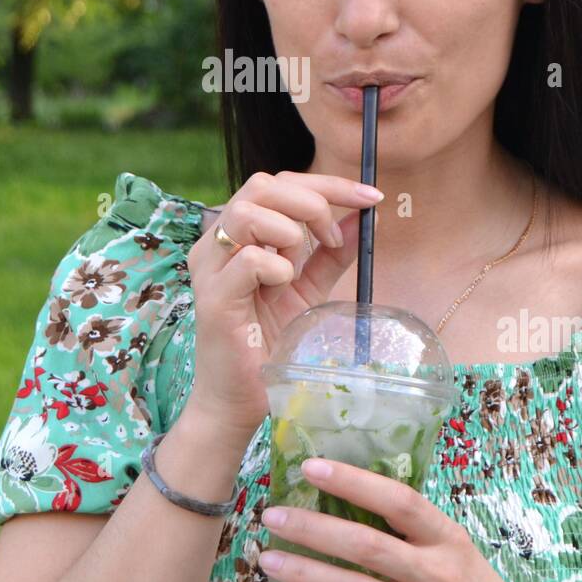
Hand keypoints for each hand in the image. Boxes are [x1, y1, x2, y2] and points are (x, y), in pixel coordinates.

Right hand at [186, 170, 384, 437]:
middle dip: (311, 200)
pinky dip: (277, 265)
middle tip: (333, 237)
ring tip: (299, 264)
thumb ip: (330, 252)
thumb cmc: (269, 342)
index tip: (371, 197)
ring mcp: (211, 269)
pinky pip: (248, 259)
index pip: (279, 184)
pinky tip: (284, 285)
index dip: (327, 184)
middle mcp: (218, 243)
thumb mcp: (308, 289)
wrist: (242, 398)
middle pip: (261, 185)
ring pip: (246, 211)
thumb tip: (362, 216)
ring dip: (288, 229)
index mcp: (239, 235)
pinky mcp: (214, 299)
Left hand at [257, 458, 525, 581]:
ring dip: (307, 573)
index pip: (399, 501)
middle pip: (367, 546)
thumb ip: (409, 523)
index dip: (354, 482)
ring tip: (268, 558)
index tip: (311, 467)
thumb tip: (347, 486)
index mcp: (447, 538)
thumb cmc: (465, 581)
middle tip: (273, 515)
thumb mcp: (448, 545)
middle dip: (315, 530)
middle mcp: (434, 574)